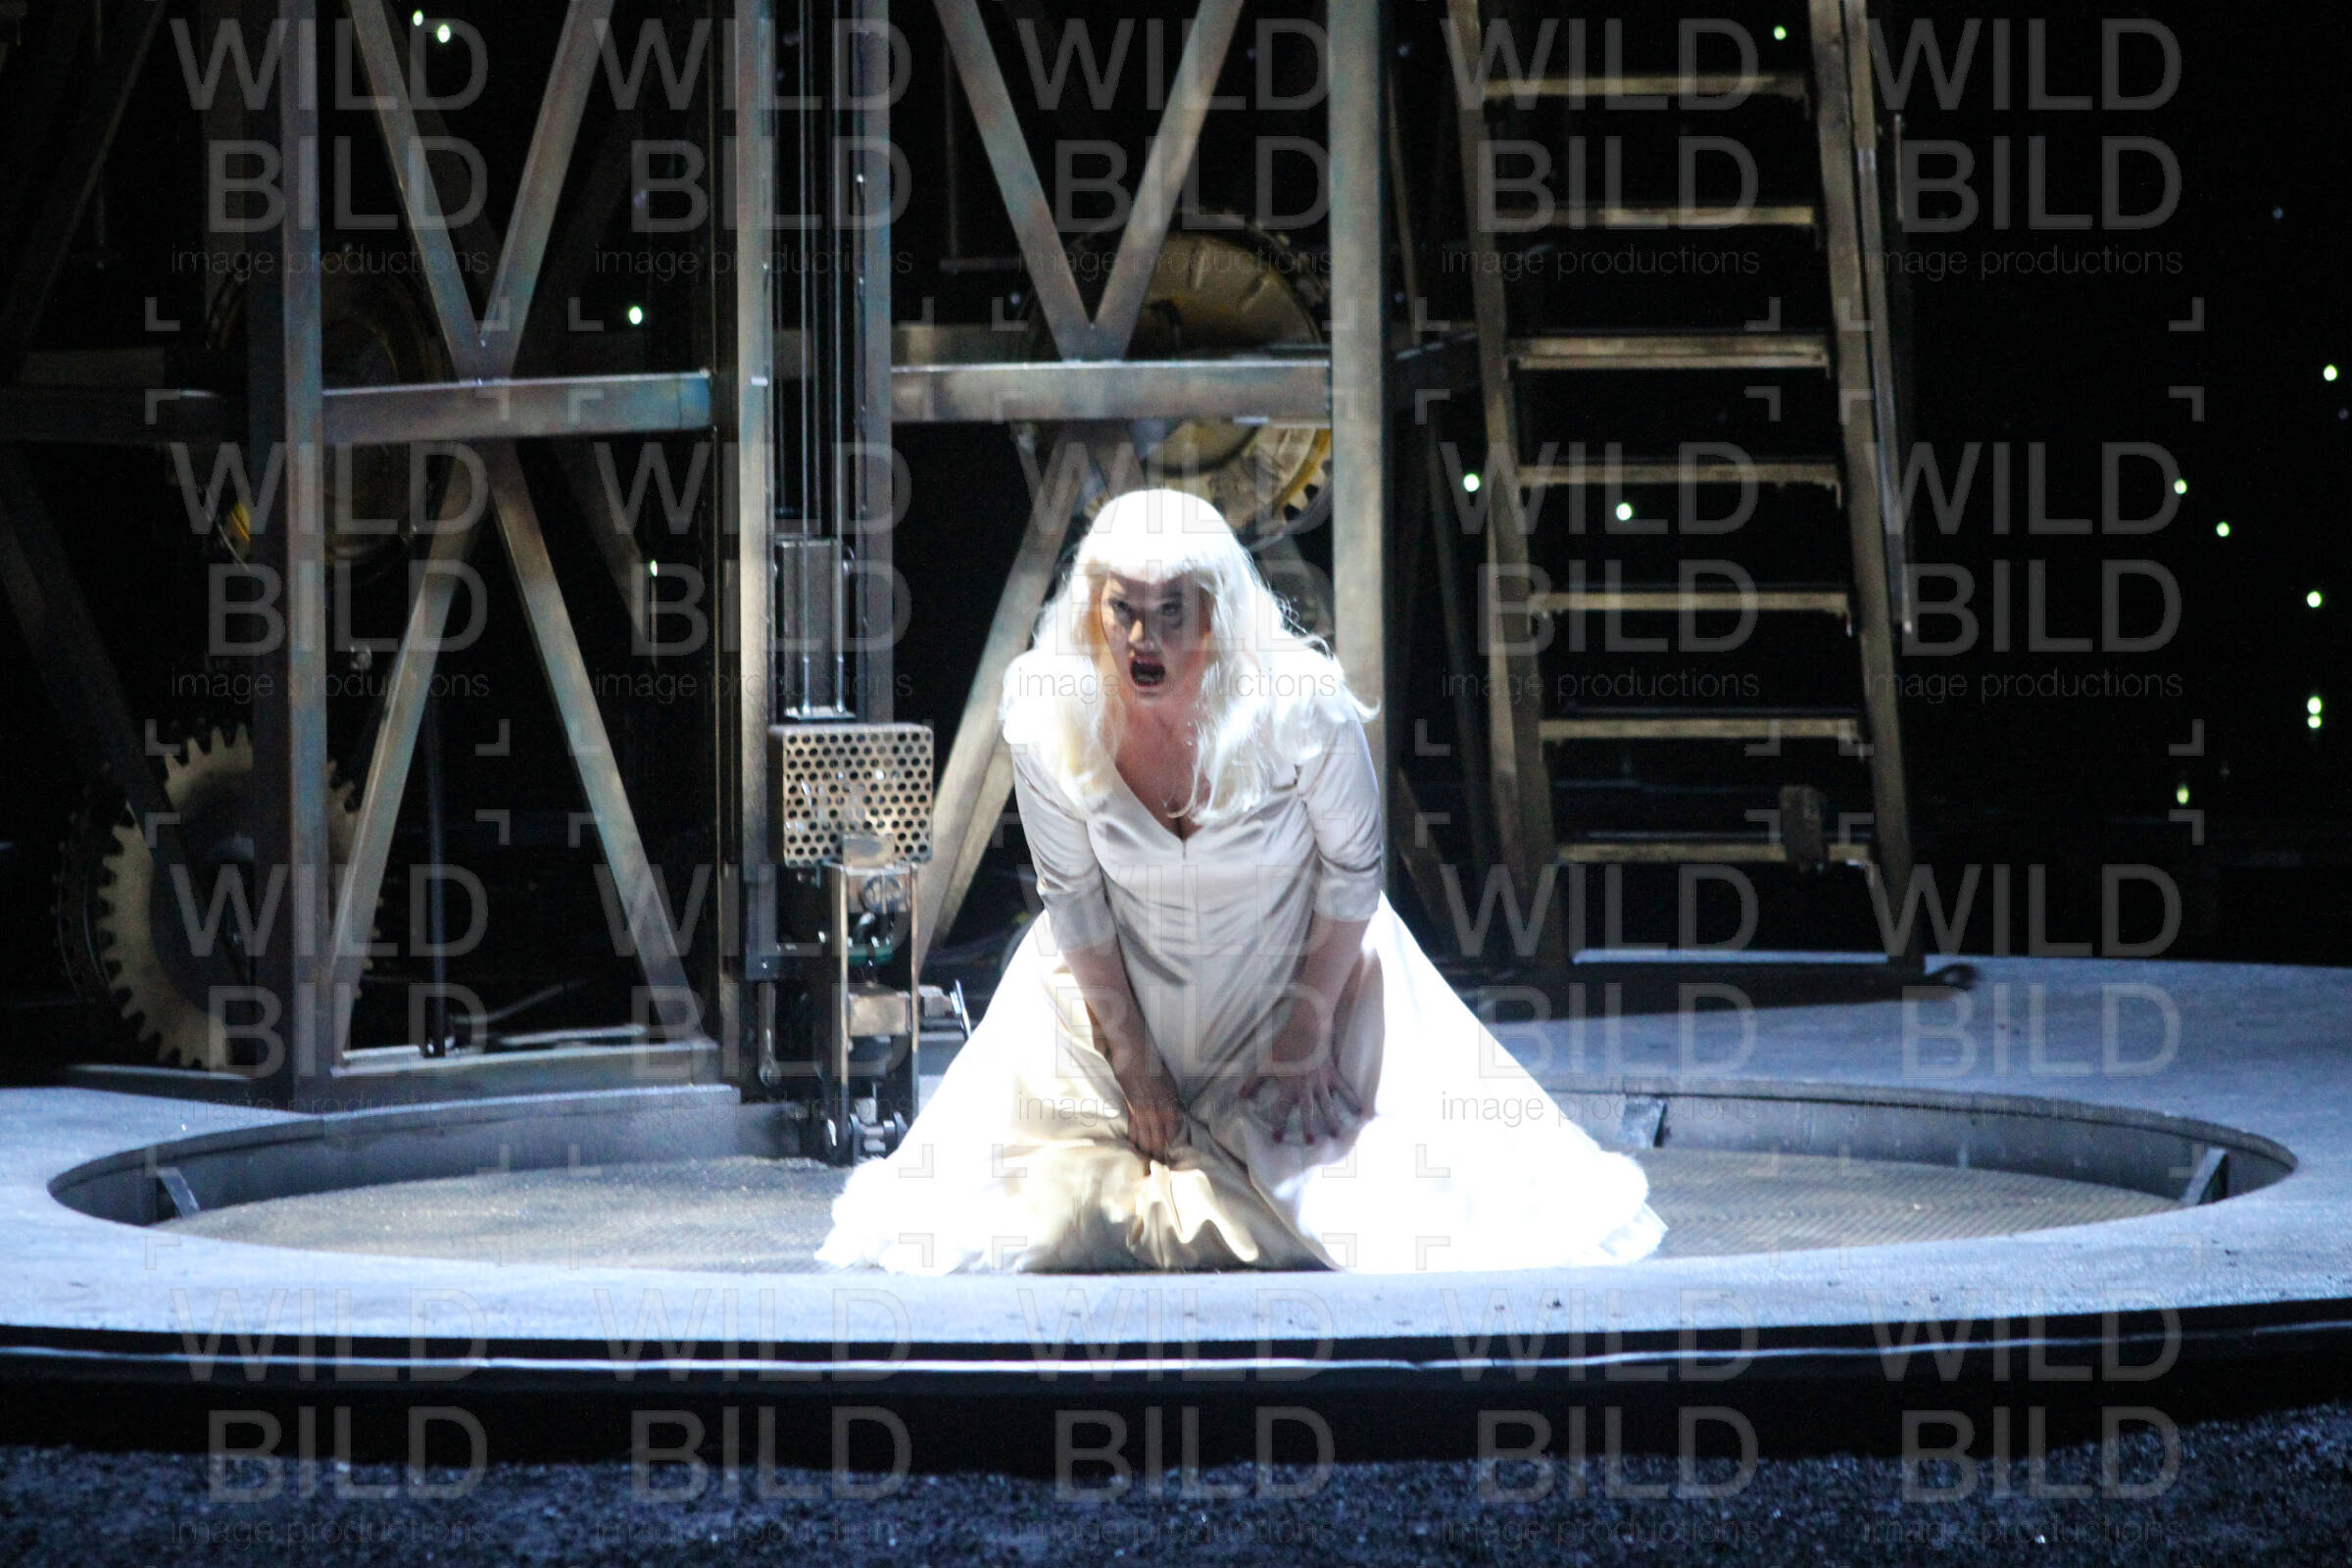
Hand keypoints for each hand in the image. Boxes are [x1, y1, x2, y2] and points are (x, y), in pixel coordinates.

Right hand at [1108, 1041, 1185, 1162]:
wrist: (1135, 1055)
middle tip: (1160, 1165)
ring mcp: (1141, 1114)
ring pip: (1145, 1140)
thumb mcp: (1171, 1084)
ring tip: (1148, 1162)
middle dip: (1159, 1154)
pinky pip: (1132, 1131)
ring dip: (1147, 1151)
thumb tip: (1174, 1114)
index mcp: (1170, 1108)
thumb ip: (1172, 1102)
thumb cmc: (1155, 1066)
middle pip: (1158, 1142)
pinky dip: (1134, 1141)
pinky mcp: (1129, 1110)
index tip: (1171, 1156)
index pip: (1173, 1134)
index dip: (1171, 1145)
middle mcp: (1157, 1114)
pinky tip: (1135, 1149)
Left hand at [1239, 1008, 1362, 1146]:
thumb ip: (1252, 1082)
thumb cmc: (1283, 1043)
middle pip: (1307, 1111)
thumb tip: (1239, 1097)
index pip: (1282, 1109)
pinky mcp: (1333, 1073)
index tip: (1278, 1138)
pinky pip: (1345, 1089)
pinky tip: (1361, 1112)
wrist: (1306, 1026)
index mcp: (1288, 1085)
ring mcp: (1321, 1081)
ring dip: (1331, 1120)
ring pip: (1327, 1104)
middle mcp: (1305, 1086)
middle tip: (1309, 1143)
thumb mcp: (1264, 1063)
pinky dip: (1353, 1100)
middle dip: (1307, 1127)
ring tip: (1335, 1134)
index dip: (1279, 1124)